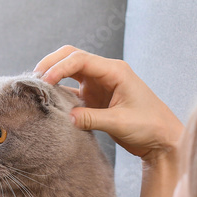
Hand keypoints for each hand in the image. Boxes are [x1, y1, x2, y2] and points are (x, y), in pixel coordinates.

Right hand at [35, 46, 184, 163]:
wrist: (162, 140)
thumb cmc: (150, 126)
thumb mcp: (120, 123)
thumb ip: (92, 118)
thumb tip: (66, 117)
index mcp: (115, 71)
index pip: (80, 59)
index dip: (59, 67)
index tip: (45, 82)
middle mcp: (106, 73)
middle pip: (72, 56)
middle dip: (52, 63)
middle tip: (34, 78)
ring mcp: (100, 85)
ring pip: (70, 71)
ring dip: (54, 76)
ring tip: (36, 88)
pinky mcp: (96, 98)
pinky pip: (72, 90)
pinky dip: (59, 93)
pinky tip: (48, 102)